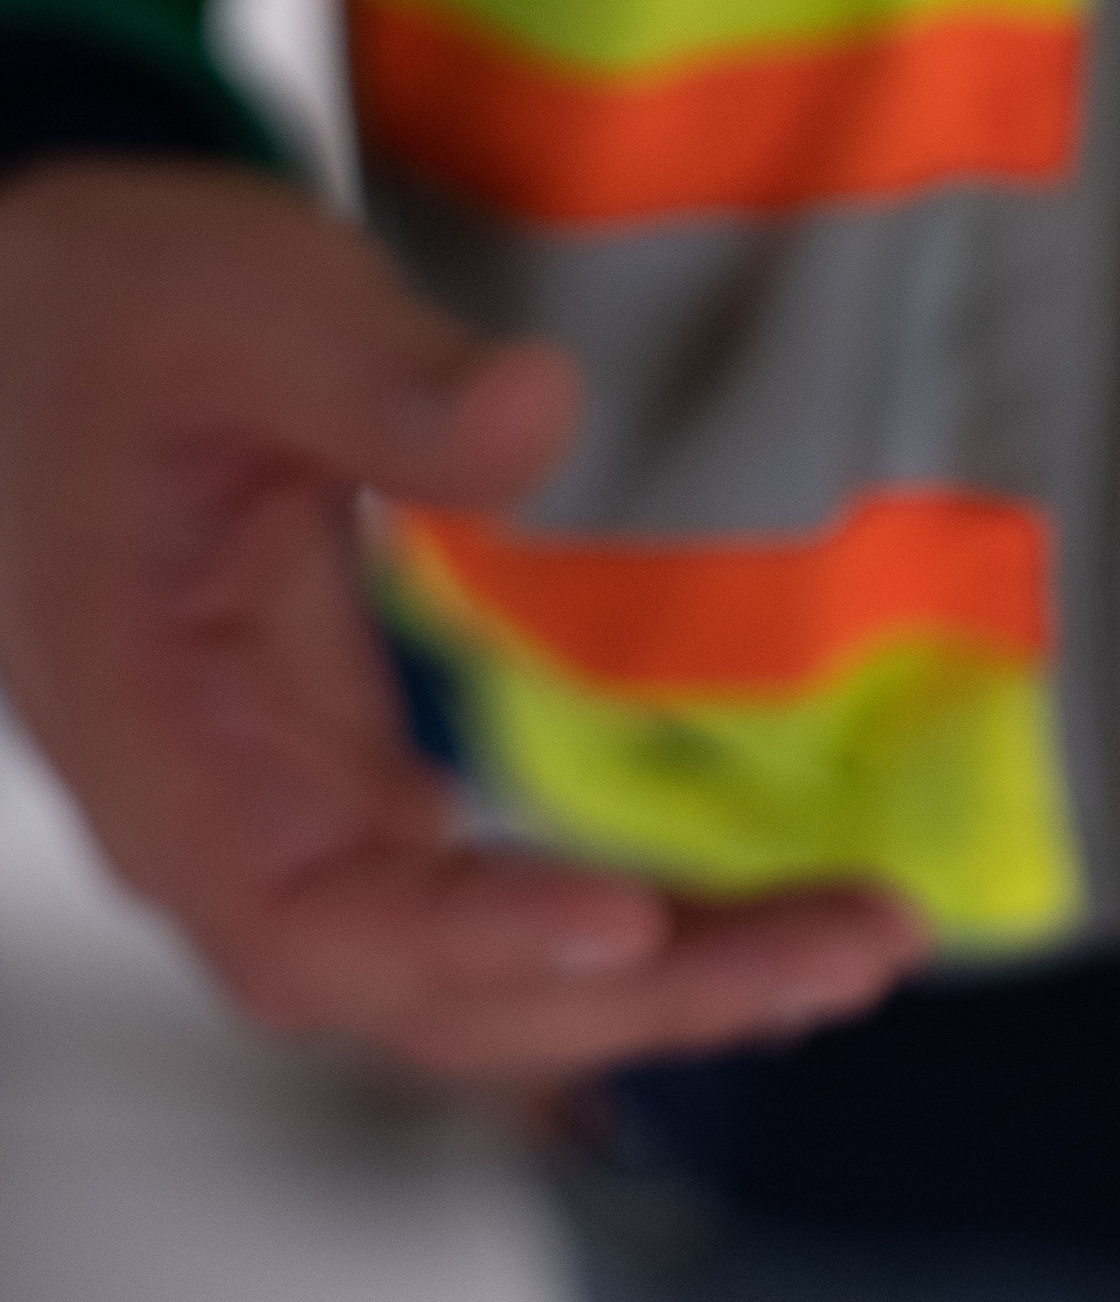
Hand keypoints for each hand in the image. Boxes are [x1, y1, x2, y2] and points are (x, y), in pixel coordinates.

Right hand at [0, 160, 921, 1078]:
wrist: (43, 309)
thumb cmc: (118, 310)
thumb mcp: (241, 309)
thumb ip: (376, 374)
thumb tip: (535, 418)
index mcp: (168, 737)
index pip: (314, 914)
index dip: (471, 939)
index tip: (626, 923)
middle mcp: (229, 822)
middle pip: (436, 989)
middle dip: (653, 992)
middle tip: (854, 947)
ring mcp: (296, 818)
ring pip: (482, 976)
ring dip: (673, 981)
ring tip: (855, 947)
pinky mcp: (358, 791)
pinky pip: (496, 913)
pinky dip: (632, 939)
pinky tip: (762, 922)